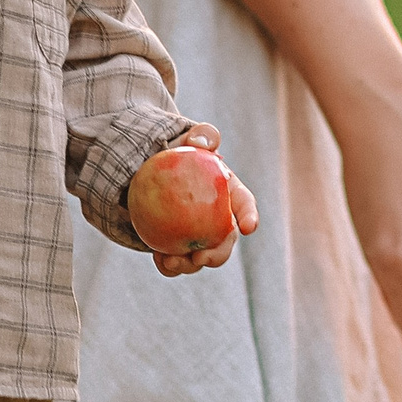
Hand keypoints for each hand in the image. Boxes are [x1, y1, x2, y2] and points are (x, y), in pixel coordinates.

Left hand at [149, 124, 260, 277]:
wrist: (152, 168)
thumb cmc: (179, 153)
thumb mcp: (190, 139)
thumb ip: (202, 136)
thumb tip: (203, 143)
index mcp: (229, 194)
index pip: (244, 204)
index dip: (250, 216)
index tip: (249, 226)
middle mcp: (218, 220)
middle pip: (225, 242)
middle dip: (217, 255)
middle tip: (200, 257)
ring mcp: (198, 236)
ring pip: (201, 257)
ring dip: (189, 265)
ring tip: (171, 262)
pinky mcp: (177, 246)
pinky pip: (176, 260)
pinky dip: (169, 265)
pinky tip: (159, 260)